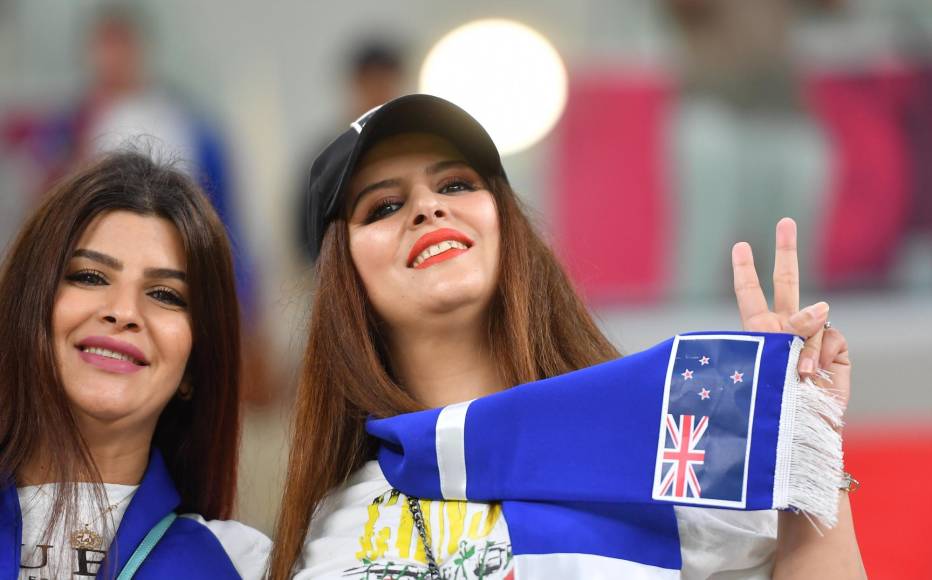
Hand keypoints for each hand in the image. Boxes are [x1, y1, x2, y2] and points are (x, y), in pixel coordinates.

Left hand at [731, 218, 850, 412]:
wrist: (798, 434)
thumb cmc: (770, 405)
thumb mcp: (768, 363)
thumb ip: (790, 332)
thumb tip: (821, 307)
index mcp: (758, 331)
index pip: (750, 295)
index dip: (745, 271)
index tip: (740, 245)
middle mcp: (784, 329)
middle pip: (787, 283)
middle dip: (786, 252)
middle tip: (785, 221)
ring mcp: (812, 338)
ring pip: (812, 318)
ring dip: (804, 345)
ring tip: (798, 374)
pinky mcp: (836, 349)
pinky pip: (829, 336)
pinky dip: (820, 354)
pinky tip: (813, 374)